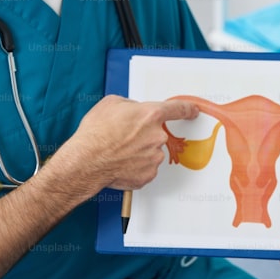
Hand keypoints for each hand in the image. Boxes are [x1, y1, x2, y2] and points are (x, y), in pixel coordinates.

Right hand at [60, 95, 197, 191]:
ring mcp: (154, 157)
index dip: (187, 109)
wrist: (86, 161)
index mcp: (151, 115)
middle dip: (143, 134)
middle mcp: (157, 136)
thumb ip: (130, 105)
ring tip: (118, 151)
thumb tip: (134, 110)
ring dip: (139, 151)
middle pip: (157, 133)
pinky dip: (135, 165)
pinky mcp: (148, 174)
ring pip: (151, 151)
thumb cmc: (95, 134)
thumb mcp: (111, 104)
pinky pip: (146, 167)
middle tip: (124, 137)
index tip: (193, 110)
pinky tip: (121, 162)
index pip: (178, 109)